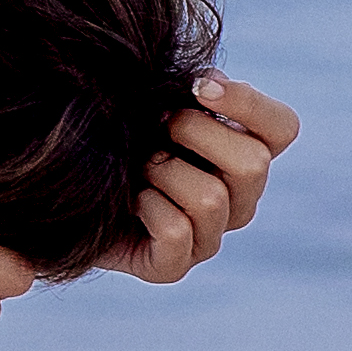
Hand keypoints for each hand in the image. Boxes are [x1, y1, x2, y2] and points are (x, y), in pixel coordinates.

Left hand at [90, 73, 298, 286]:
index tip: (197, 85)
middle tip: (156, 126)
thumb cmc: (118, 134)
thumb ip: (188, 89)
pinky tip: (130, 201)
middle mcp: (239, 200)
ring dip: (162, 171)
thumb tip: (207, 84)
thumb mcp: (155, 101)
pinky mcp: (174, 266)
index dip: (248, 103)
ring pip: (211, 199)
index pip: (283, 127)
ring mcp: (210, 237)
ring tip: (138, 167)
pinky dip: (146, 207)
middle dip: (194, 134)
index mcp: (245, 153)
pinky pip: (176, 232)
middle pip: (254, 164)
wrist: (68, 184)